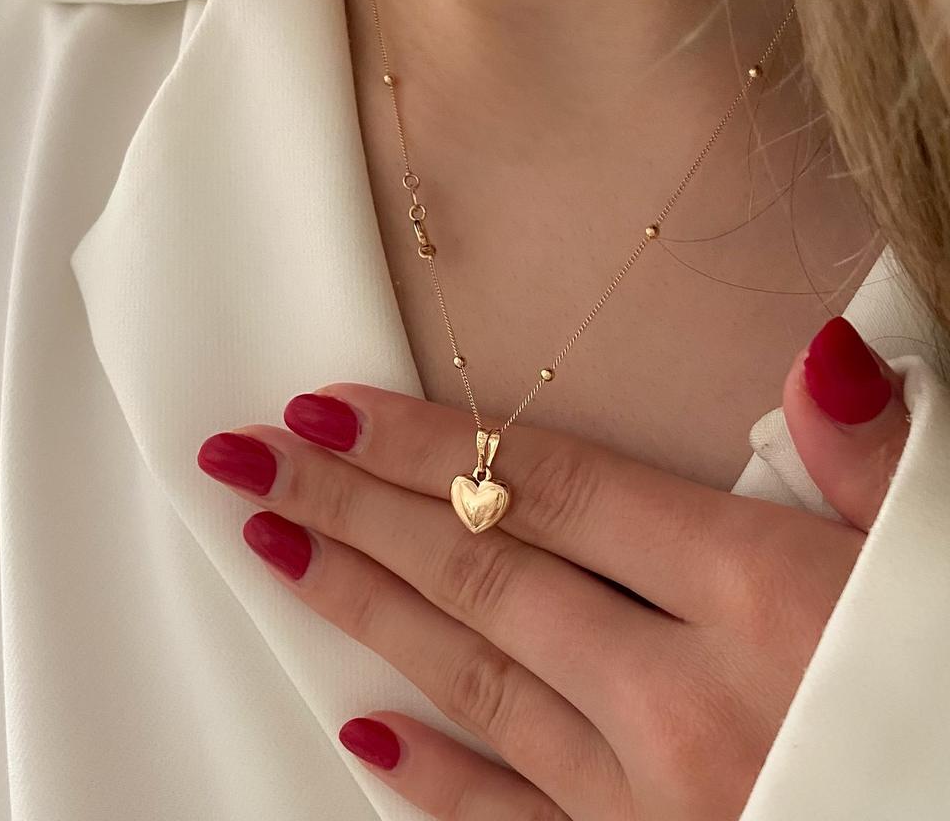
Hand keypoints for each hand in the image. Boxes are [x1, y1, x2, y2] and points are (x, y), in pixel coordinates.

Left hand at [197, 317, 910, 820]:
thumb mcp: (933, 563)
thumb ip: (871, 465)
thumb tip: (823, 360)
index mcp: (763, 595)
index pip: (549, 487)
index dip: (427, 440)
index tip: (330, 407)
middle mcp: (688, 695)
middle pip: (483, 569)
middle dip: (353, 503)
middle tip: (255, 459)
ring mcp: (657, 795)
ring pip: (475, 677)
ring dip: (365, 606)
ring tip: (278, 545)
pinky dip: (438, 776)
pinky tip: (366, 732)